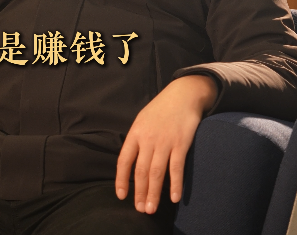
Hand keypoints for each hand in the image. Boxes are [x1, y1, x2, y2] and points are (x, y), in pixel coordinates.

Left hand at [115, 75, 216, 213]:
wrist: (183, 94)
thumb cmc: (161, 109)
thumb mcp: (143, 120)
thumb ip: (137, 139)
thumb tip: (132, 161)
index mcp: (135, 133)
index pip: (124, 160)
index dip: (121, 179)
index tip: (121, 195)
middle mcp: (148, 139)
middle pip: (140, 171)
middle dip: (140, 192)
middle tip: (140, 209)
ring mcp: (164, 141)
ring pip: (156, 172)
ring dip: (154, 193)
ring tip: (151, 209)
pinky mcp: (180, 143)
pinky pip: (176, 168)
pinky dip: (175, 184)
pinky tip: (174, 197)